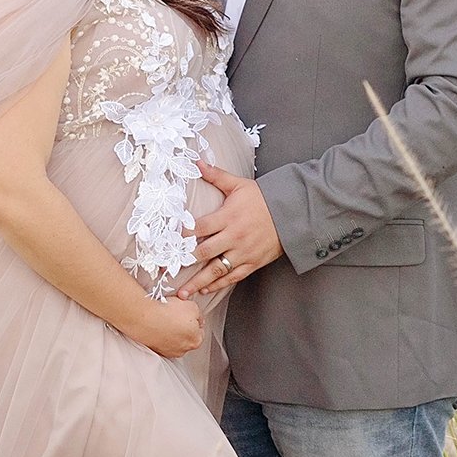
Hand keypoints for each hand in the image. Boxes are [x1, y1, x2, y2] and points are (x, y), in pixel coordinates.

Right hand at [122, 294, 204, 358]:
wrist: (146, 317)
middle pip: (186, 337)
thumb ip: (198, 314)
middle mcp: (183, 350)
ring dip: (171, 331)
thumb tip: (196, 317)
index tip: (188, 313)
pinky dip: (160, 334)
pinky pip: (161, 341)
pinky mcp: (155, 350)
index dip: (194, 319)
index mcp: (196, 340)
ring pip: (173, 340)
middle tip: (176, 315)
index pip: (200, 329)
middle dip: (182, 327)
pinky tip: (157, 325)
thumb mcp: (192, 306)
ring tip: (165, 319)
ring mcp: (168, 352)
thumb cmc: (168, 313)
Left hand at [174, 163, 282, 298]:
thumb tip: (197, 163)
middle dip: (184, 261)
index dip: (182, 235)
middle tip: (165, 271)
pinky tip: (205, 290)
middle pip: (204, 251)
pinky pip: (233, 277)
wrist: (292, 213)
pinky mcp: (252, 263)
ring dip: (198, 283)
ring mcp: (243, 252)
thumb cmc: (263, 198)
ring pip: (217, 270)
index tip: (166, 242)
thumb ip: (216, 176)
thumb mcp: (239, 185)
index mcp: (228, 216)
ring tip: (182, 294)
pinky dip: (218, 285)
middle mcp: (234, 236)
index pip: (199, 227)